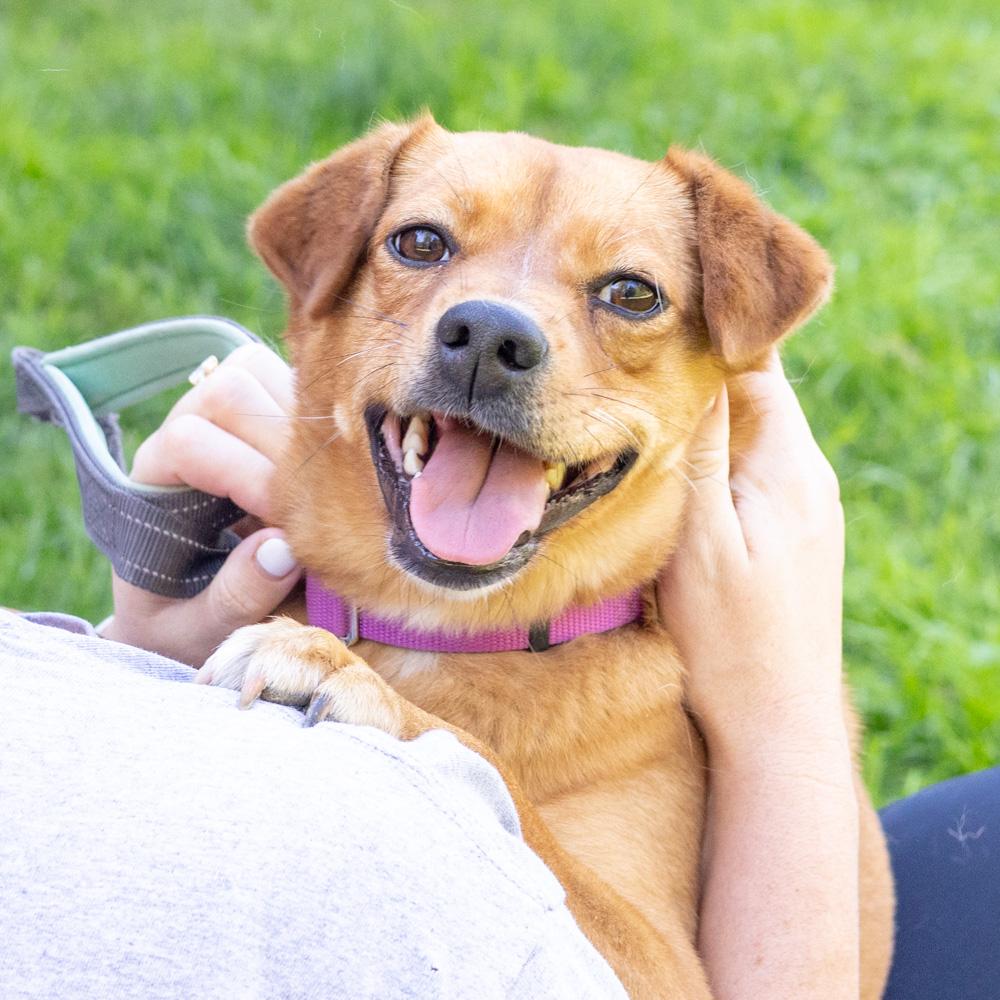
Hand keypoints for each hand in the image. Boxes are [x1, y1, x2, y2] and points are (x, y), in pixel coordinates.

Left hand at [101, 344, 301, 665]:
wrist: (185, 618)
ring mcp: (225, 423)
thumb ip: (235, 596)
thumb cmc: (185, 626)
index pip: (189, 439)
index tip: (286, 522)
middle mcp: (185, 436)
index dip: (242, 473)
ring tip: (323, 482)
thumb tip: (284, 549)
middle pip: (230, 388)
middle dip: (280, 442)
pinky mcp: (264, 422)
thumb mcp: (199, 630)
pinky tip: (336, 466)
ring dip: (301, 421)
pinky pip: (291, 384)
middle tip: (315, 500)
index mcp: (152, 484)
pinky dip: (318, 414)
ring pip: (262, 372)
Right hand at [658, 352, 847, 759]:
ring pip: (753, 434)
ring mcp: (805, 509)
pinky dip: (718, 454)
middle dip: (701, 370)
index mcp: (790, 468)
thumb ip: (698, 454)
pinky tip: (679, 466)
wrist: (778, 724)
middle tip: (634, 353)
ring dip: (707, 413)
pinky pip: (754, 471)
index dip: (709, 334)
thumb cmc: (732, 642)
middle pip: (756, 395)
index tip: (656, 312)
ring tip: (647, 399)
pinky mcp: (793, 536)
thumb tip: (692, 370)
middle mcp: (808, 479)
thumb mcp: (700, 542)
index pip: (757, 369)